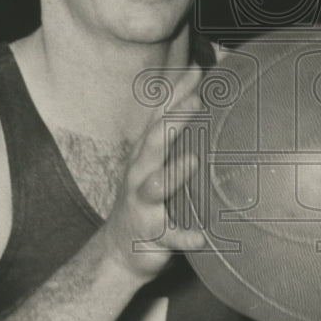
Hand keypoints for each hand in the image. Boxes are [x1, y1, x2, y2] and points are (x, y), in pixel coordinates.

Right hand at [100, 66, 207, 282]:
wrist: (118, 250)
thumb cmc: (146, 198)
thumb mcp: (155, 162)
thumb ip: (173, 132)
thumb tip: (200, 94)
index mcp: (145, 155)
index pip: (160, 117)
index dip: (176, 92)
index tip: (197, 70)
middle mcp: (141, 174)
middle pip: (154, 143)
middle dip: (174, 121)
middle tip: (198, 100)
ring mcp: (143, 204)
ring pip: (155, 186)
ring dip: (173, 173)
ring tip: (193, 160)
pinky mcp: (151, 234)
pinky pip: (168, 236)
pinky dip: (183, 236)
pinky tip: (201, 237)